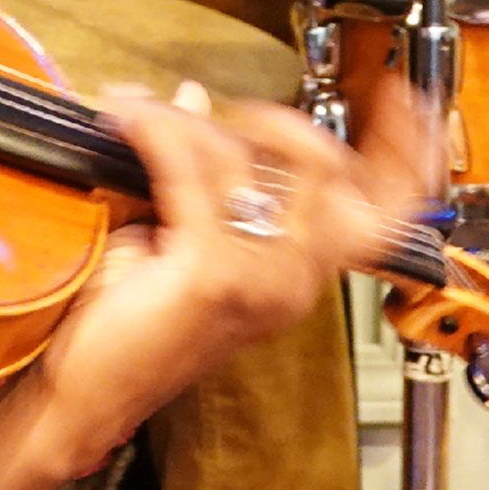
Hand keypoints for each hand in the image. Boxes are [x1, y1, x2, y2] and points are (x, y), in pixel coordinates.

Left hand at [10, 88, 436, 479]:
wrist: (84, 393)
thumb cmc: (123, 325)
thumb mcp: (175, 232)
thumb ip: (199, 168)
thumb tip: (195, 97)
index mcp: (299, 274)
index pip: (386, 211)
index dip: (404, 149)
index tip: (401, 97)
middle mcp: (293, 281)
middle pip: (324, 168)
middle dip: (275, 122)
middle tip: (223, 113)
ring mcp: (257, 280)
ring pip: (244, 159)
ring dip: (187, 124)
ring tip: (137, 115)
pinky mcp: (210, 275)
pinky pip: (189, 169)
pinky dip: (153, 131)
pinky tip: (126, 120)